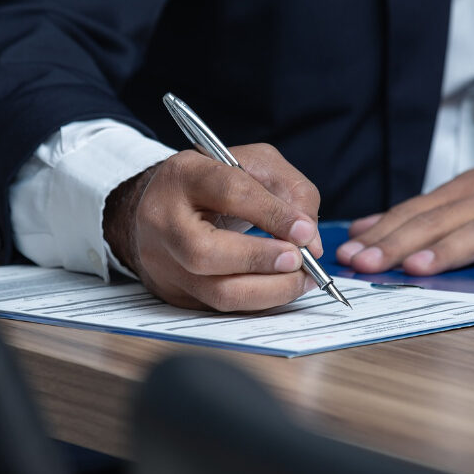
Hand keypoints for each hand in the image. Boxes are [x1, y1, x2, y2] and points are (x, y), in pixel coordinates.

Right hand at [104, 143, 321, 310]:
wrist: (165, 206)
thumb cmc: (217, 183)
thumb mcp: (255, 165)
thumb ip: (291, 191)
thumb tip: (310, 241)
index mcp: (183, 176)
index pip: (229, 192)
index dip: (272, 214)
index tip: (305, 231)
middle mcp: (162, 221)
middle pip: (205, 252)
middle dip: (261, 260)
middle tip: (298, 261)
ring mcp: (163, 262)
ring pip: (215, 292)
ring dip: (268, 291)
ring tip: (300, 280)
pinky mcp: (174, 292)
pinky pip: (222, 308)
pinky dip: (259, 301)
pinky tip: (280, 288)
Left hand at [336, 145, 473, 276]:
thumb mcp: (469, 192)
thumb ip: (421, 213)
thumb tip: (366, 229)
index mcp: (461, 193)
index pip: (413, 213)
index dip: (380, 233)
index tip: (349, 253)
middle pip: (436, 222)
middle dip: (397, 244)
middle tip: (367, 264)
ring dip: (447, 250)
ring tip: (418, 267)